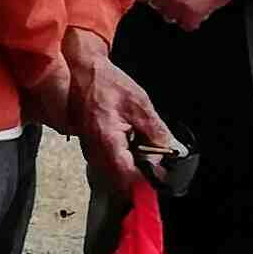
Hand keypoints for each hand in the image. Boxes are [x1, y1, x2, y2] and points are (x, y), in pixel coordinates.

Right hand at [65, 40, 176, 171]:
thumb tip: (170, 151)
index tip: (162, 177)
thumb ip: (156, 131)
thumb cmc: (106, 83)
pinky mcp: (91, 149)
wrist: (82, 72)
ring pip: (116, 174)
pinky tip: (132, 142)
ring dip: (134, 167)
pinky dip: (125, 159)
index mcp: (106, 140)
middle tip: (157, 158)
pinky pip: (110, 164)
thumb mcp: (140, 104)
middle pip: (122, 180)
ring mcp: (90, 152)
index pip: (128, 177)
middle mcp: (94, 151)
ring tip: (144, 147)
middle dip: (142, 174)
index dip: (147, 181)